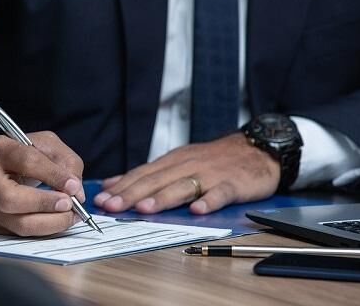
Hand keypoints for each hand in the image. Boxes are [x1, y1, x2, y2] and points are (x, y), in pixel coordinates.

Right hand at [0, 131, 84, 235]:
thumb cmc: (15, 156)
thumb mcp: (40, 144)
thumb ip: (63, 160)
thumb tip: (77, 191)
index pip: (26, 162)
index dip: (53, 175)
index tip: (74, 186)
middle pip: (12, 199)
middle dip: (46, 204)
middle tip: (69, 204)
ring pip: (19, 224)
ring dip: (51, 223)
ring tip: (70, 215)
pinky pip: (23, 234)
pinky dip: (46, 230)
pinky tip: (59, 221)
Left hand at [93, 133, 279, 213]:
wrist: (257, 148)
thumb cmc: (214, 160)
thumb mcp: (177, 162)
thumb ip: (147, 174)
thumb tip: (112, 184)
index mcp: (172, 162)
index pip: (142, 174)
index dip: (121, 187)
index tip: (102, 199)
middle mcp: (187, 165)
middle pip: (156, 180)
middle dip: (132, 193)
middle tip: (113, 206)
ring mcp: (210, 174)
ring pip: (182, 186)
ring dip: (163, 197)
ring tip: (145, 208)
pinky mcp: (232, 183)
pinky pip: (220, 193)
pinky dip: (209, 201)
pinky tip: (198, 210)